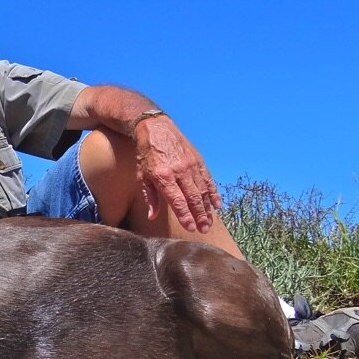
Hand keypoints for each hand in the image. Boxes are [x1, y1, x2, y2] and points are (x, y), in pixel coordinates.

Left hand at [133, 118, 221, 232]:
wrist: (155, 128)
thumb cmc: (146, 155)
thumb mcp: (142, 176)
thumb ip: (150, 198)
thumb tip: (152, 217)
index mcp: (163, 176)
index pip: (177, 200)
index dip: (185, 215)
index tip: (191, 228)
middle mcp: (179, 171)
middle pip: (193, 198)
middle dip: (199, 216)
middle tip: (203, 229)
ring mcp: (190, 165)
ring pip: (202, 190)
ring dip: (207, 208)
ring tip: (209, 222)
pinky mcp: (198, 160)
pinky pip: (208, 179)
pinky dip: (213, 193)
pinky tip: (217, 205)